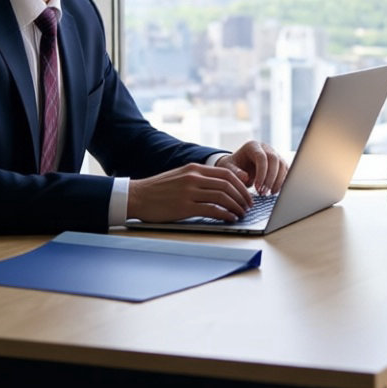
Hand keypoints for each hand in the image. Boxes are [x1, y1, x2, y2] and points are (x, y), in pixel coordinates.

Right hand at [127, 163, 252, 221]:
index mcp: (195, 169)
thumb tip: (221, 185)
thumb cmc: (159, 189)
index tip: (247, 195)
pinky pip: (212, 210)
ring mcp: (189, 192)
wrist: (137, 196)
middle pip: (228, 185)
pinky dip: (225, 214)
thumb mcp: (181, 176)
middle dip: (242, 197)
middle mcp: (194, 178)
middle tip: (249, 206)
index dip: (241, 185)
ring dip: (236, 207)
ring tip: (242, 214)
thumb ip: (200, 178)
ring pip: (223, 197)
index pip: (227, 174)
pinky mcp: (185, 207)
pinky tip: (230, 219)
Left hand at [216, 140, 288, 195]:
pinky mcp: (279, 164)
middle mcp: (265, 148)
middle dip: (271, 178)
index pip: (261, 157)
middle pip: (274, 160)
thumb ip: (235, 172)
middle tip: (264, 193)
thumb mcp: (228, 168)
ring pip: (282, 165)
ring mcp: (274, 154)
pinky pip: (285, 171)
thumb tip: (245, 177)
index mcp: (252, 146)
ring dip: (278, 181)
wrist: (238, 165)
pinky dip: (282, 182)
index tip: (257, 188)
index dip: (261, 173)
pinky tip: (275, 191)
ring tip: (270, 194)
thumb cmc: (232, 166)